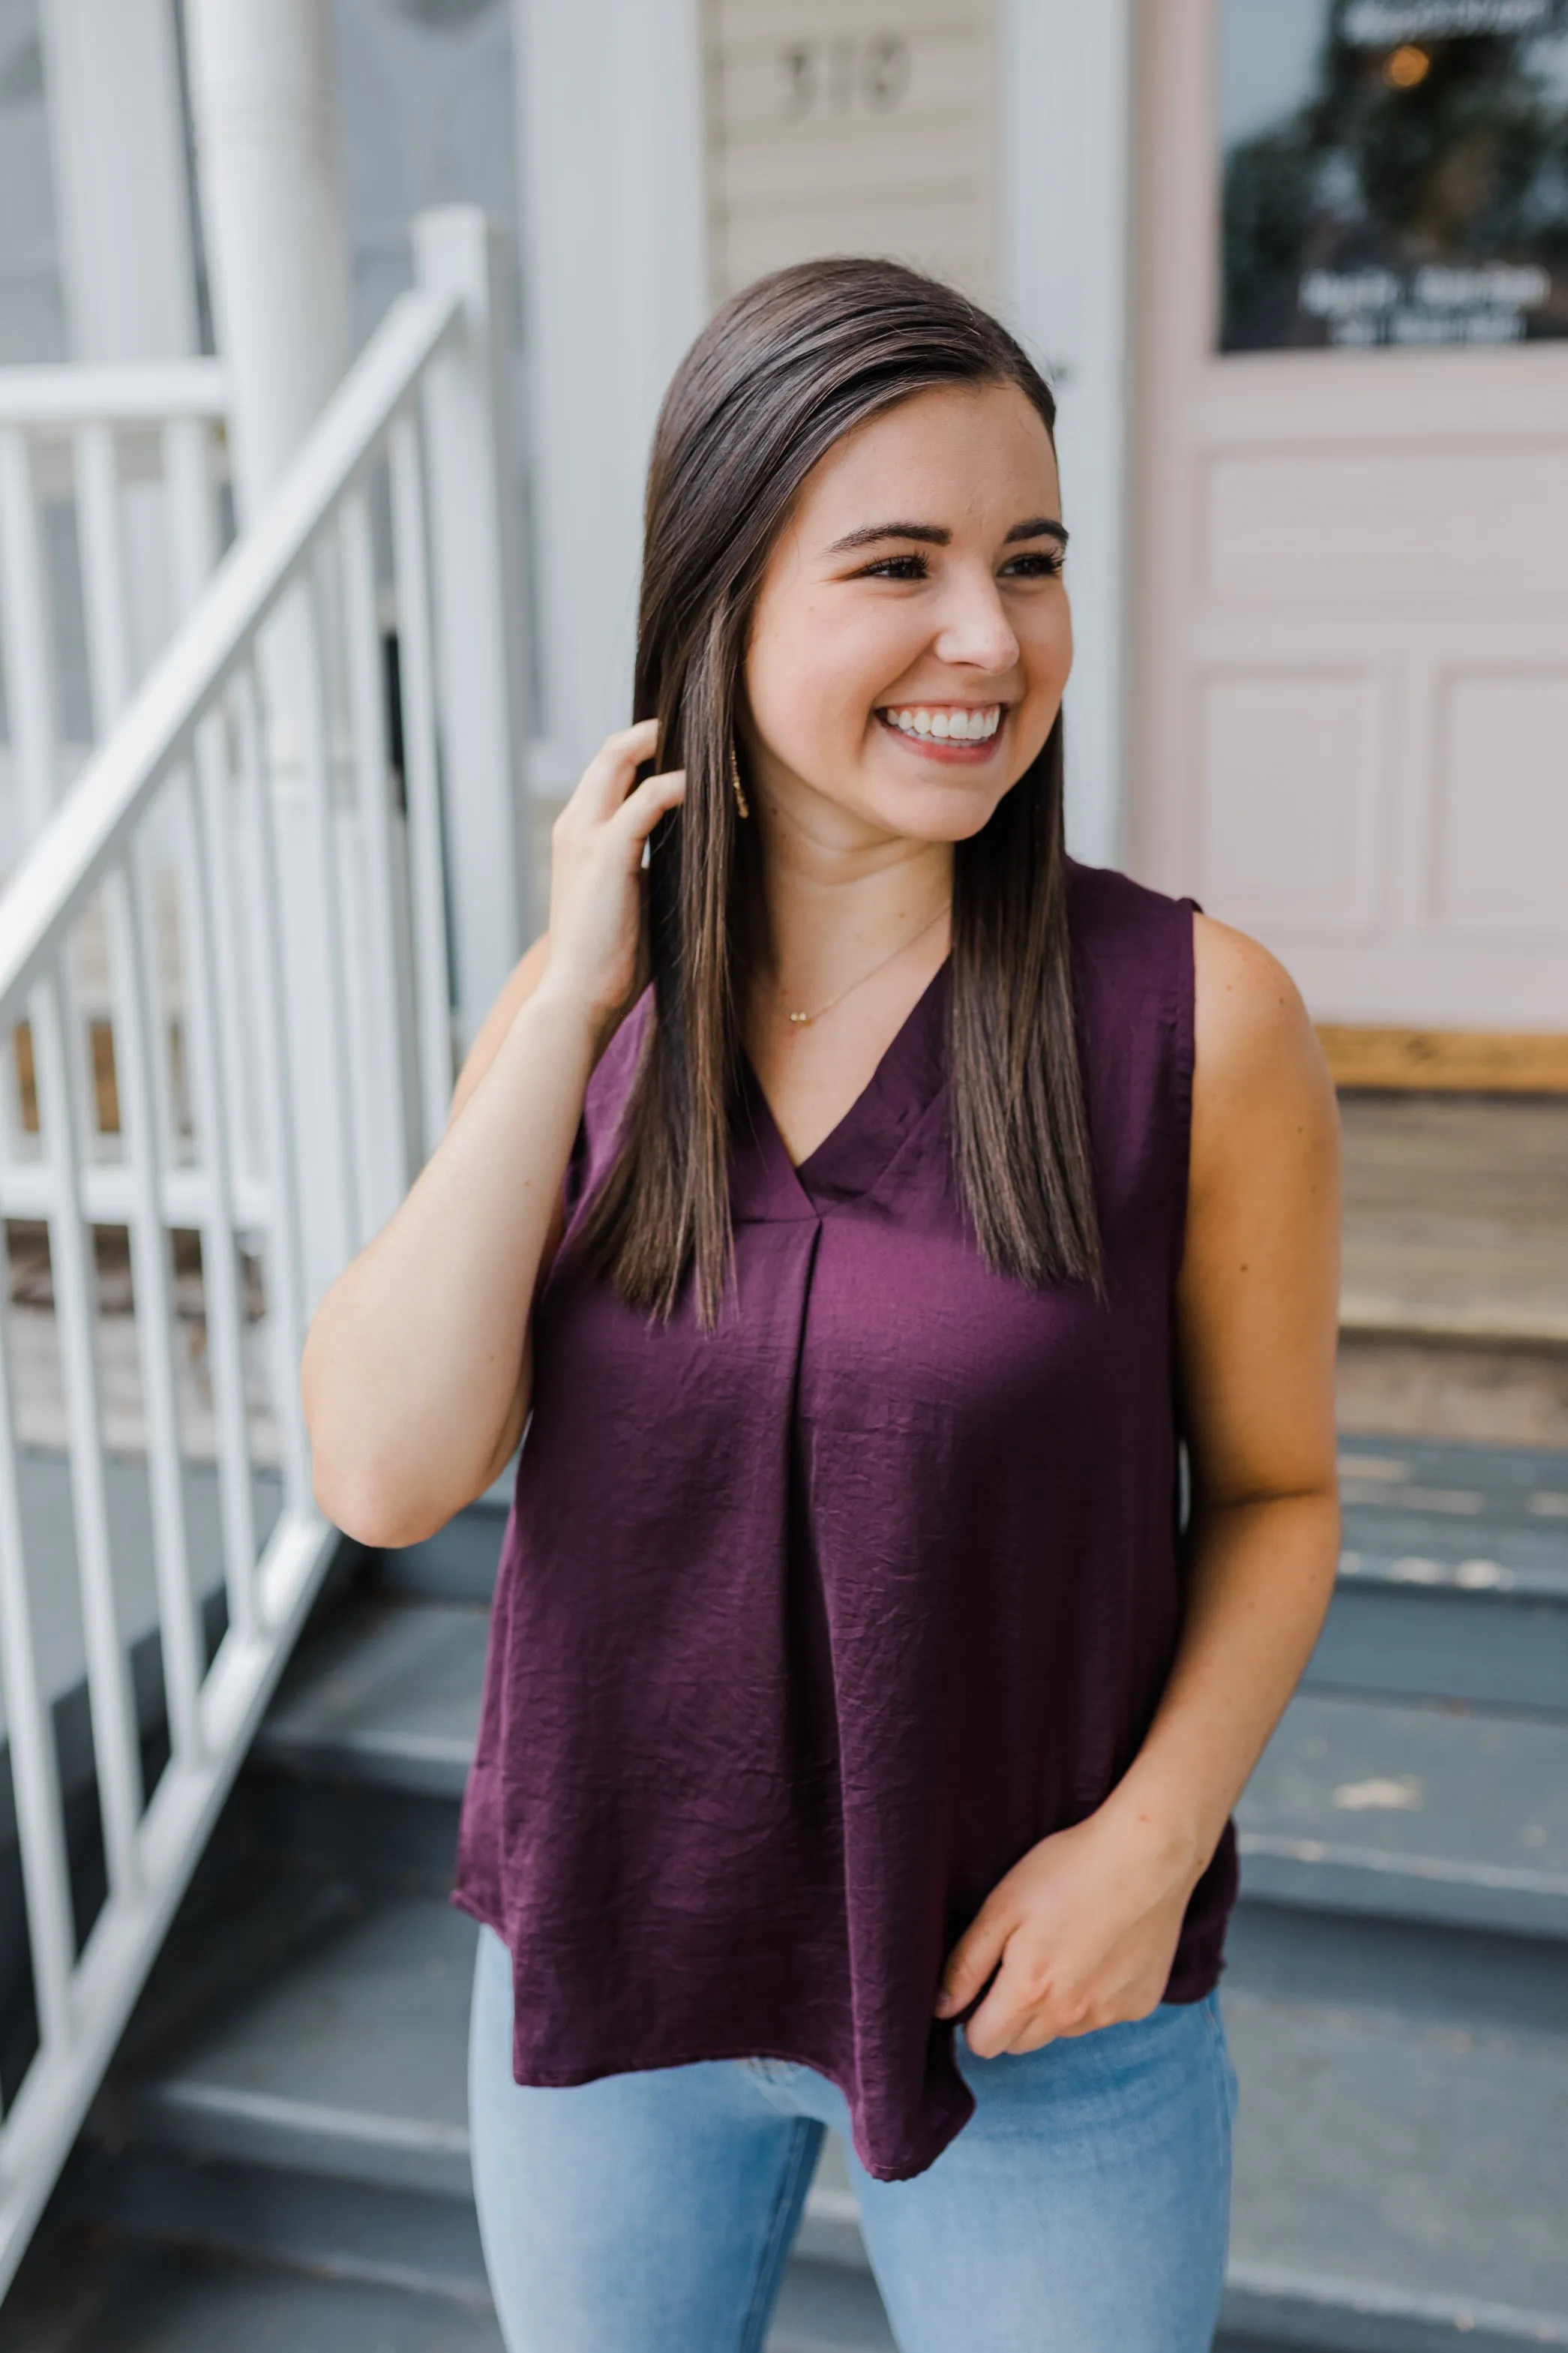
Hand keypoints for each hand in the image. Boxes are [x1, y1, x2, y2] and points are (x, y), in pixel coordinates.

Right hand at [536, 720, 684, 1030]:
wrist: (578, 996)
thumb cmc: (609, 957)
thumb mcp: (629, 895)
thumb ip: (647, 863)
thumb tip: (690, 846)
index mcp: (576, 834)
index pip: (607, 770)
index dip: (645, 752)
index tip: (690, 751)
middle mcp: (574, 824)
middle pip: (612, 751)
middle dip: (655, 733)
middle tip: (705, 735)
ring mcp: (586, 835)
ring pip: (619, 758)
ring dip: (666, 746)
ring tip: (711, 750)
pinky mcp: (608, 854)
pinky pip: (648, 798)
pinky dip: (678, 784)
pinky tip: (704, 787)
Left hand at [934, 1798, 1202, 2057]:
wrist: (1147, 1854)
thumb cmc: (1067, 1870)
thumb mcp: (1002, 1905)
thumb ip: (967, 1964)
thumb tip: (942, 2008)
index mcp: (1030, 1992)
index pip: (984, 2043)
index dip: (974, 2017)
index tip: (983, 1982)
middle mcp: (1071, 2016)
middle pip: (1021, 2044)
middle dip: (1010, 2015)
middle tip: (1021, 1959)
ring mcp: (1110, 2014)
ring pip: (1062, 2030)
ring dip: (1053, 2005)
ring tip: (1064, 1946)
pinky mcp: (1141, 2004)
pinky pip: (1102, 2014)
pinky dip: (1095, 1993)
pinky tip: (1101, 1948)